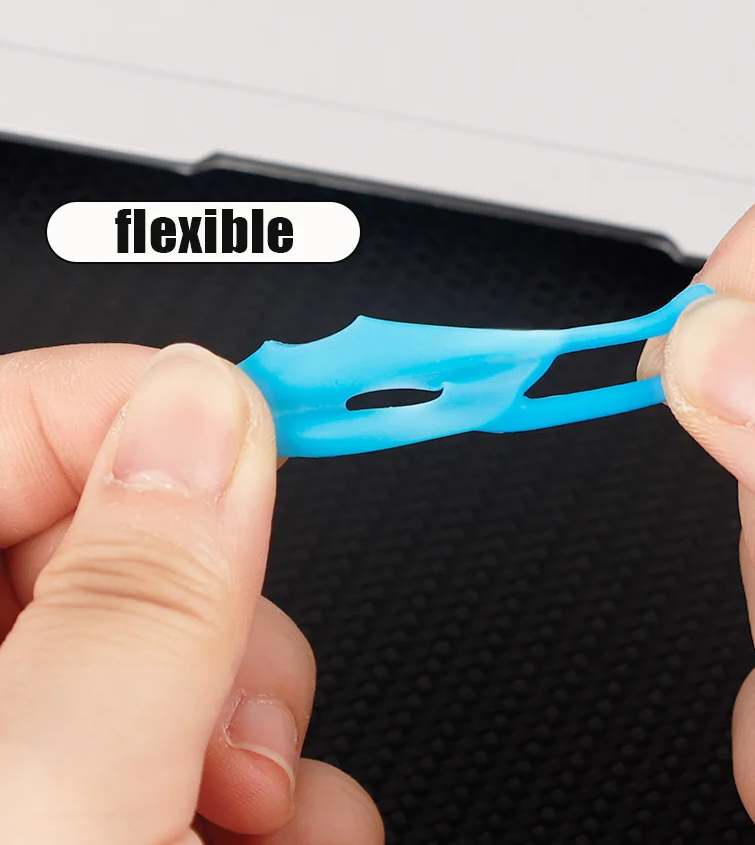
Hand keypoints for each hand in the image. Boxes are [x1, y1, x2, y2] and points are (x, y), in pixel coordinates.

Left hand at [0, 342, 383, 844]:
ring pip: (198, 642)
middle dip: (229, 620)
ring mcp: (38, 742)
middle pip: (137, 538)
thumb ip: (140, 592)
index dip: (154, 407)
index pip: (22, 417)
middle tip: (237, 722)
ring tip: (260, 820)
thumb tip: (205, 404)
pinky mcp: (108, 801)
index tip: (271, 434)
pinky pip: (218, 737)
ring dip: (270, 725)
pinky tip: (268, 840)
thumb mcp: (56, 797)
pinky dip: (277, 789)